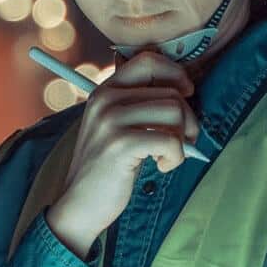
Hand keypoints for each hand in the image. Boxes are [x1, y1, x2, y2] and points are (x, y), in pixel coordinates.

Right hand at [48, 49, 199, 253]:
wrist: (79, 205)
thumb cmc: (106, 169)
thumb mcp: (115, 128)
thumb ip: (138, 106)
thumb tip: (185, 93)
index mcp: (105, 91)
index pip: (149, 60)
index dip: (176, 75)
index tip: (184, 96)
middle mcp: (105, 100)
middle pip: (171, 91)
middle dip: (187, 119)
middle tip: (179, 142)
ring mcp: (110, 120)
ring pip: (175, 111)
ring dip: (183, 139)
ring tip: (167, 156)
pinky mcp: (120, 144)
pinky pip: (171, 139)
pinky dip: (176, 157)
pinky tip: (161, 166)